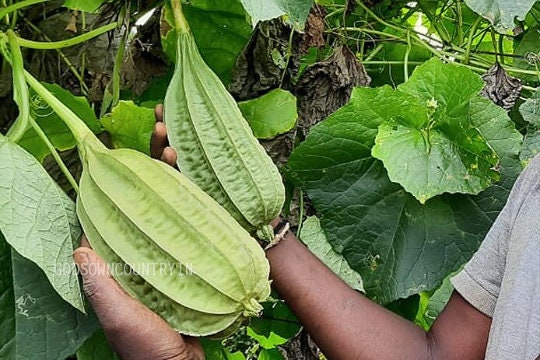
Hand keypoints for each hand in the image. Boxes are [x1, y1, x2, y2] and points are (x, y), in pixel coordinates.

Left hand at [72, 105, 202, 359]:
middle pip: (145, 193)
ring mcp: (169, 246)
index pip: (116, 204)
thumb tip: (81, 248)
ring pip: (170, 199)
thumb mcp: (121, 316)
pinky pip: (193, 219)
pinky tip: (201, 178)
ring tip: (178, 145)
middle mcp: (142, 244)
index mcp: (120, 254)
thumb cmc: (145, 344)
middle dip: (149, 160)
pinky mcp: (194, 253)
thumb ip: (103, 287)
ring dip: (173, 170)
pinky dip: (196, 196)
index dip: (118, 174)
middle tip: (159, 129)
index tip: (123, 145)